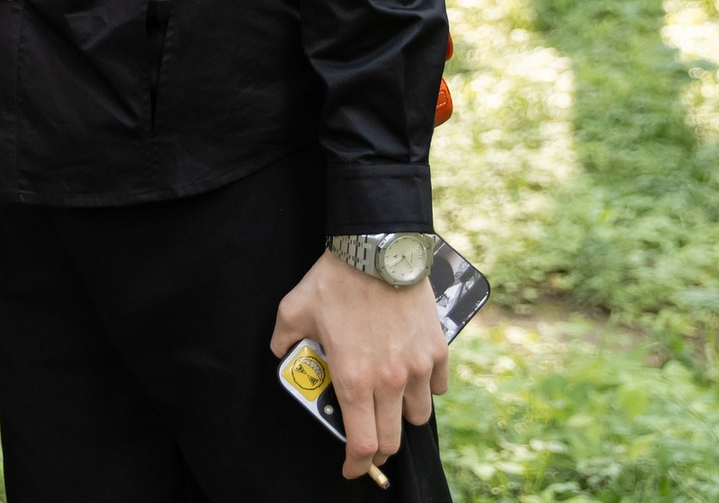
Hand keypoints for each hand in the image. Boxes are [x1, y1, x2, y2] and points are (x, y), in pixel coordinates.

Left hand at [270, 251, 448, 480]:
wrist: (378, 250)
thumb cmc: (335, 280)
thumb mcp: (294, 309)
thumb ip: (284, 338)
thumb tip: (281, 352)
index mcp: (352, 378)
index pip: (362, 443)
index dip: (357, 464)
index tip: (351, 469)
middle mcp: (387, 381)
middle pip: (392, 440)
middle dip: (379, 450)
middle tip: (369, 443)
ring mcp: (416, 368)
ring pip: (417, 417)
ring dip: (401, 417)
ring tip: (388, 402)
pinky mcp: (436, 352)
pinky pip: (437, 388)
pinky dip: (425, 390)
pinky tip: (410, 376)